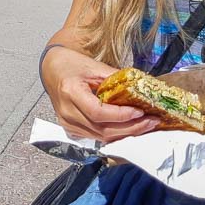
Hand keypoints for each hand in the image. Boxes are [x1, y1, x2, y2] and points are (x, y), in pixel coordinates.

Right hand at [41, 46, 160, 142]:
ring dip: (126, 134)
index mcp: (70, 92)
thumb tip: (139, 88)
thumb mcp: (94, 66)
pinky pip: (97, 138)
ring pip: (101, 138)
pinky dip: (115, 135)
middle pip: (102, 129)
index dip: (120, 115)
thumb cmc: (72, 65)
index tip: (140, 111)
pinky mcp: (72, 130)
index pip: (98, 112)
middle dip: (131, 128)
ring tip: (146, 126)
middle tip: (151, 121)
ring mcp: (68, 124)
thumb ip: (115, 78)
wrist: (52, 70)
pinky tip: (129, 129)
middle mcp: (67, 112)